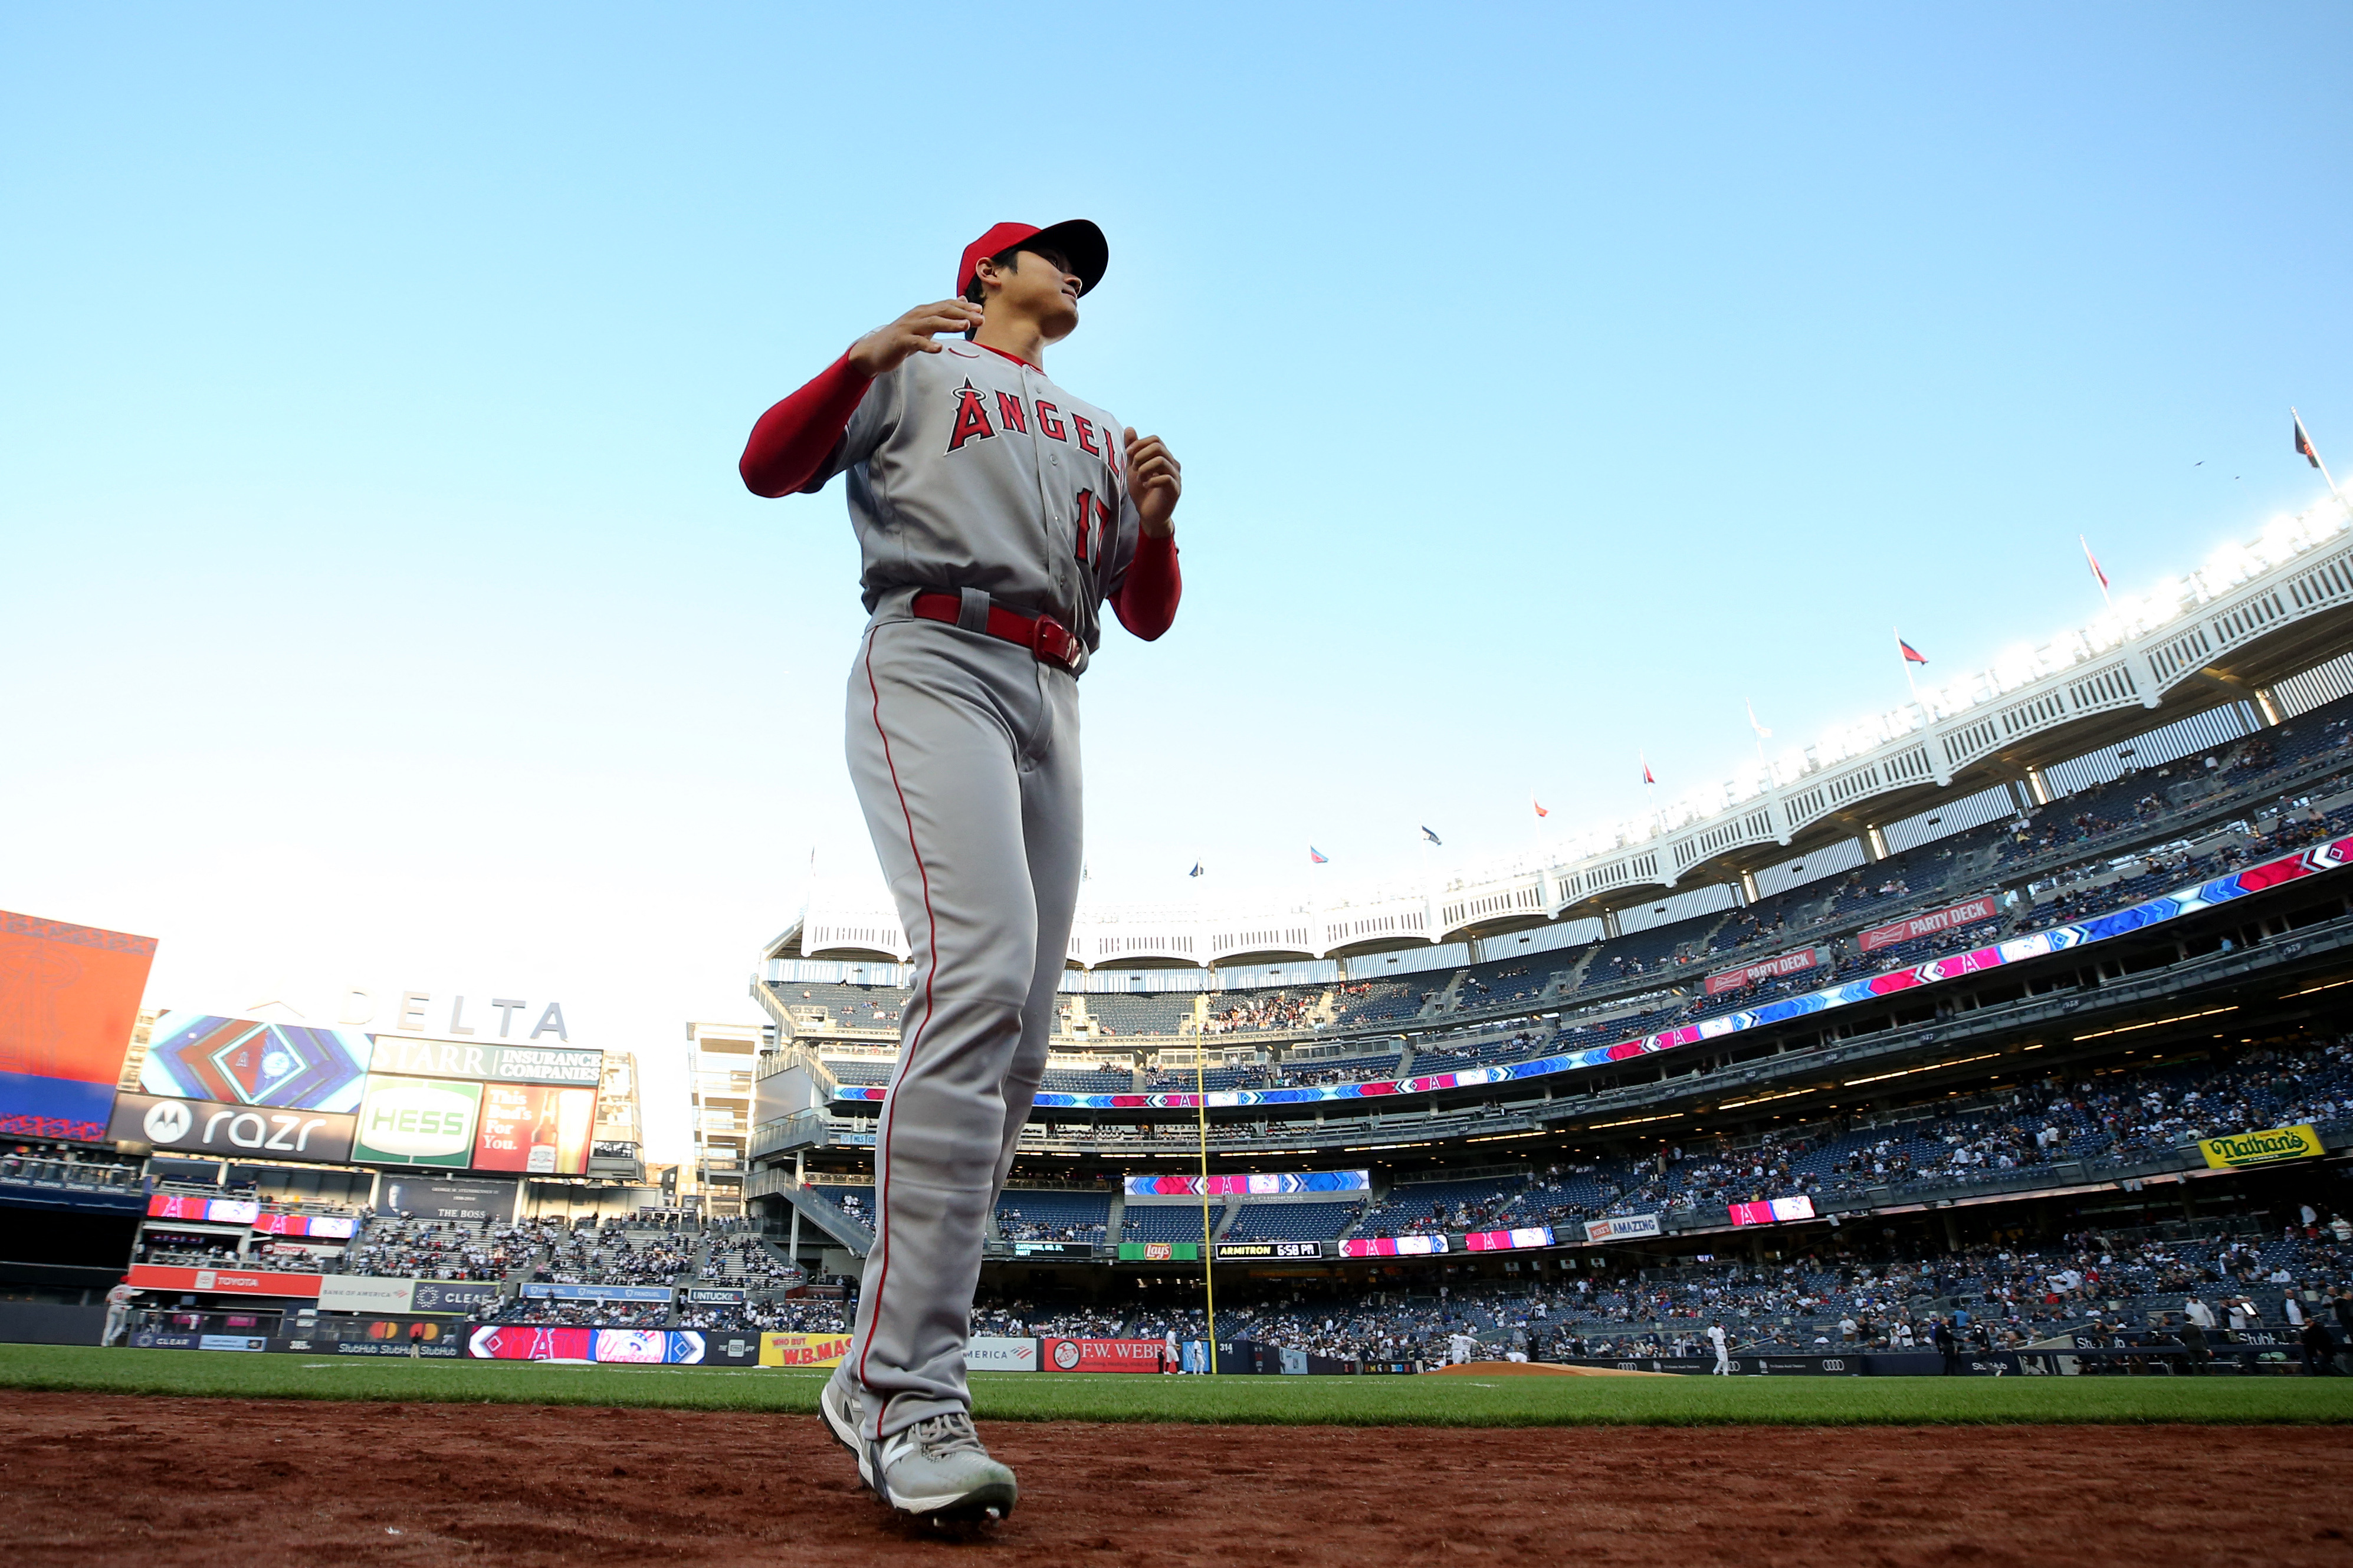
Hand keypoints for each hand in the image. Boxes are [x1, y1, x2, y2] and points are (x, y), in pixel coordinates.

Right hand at [846, 299, 985, 377]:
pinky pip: (916, 343)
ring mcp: (908, 328)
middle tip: (980, 319)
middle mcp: (917, 315)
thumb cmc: (902, 338)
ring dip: (949, 324)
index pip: (947, 305)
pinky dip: (927, 345)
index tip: (981, 310)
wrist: (874, 351)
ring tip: (964, 326)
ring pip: (931, 323)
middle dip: (962, 314)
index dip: (964, 307)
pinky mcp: (901, 342)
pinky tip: (939, 349)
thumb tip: (961, 300)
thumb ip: (942, 314)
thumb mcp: (923, 324)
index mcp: (924, 311)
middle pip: (942, 311)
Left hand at [1124, 428, 1181, 537]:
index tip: (1128, 454)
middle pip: (1158, 447)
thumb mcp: (1133, 468)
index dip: (1140, 444)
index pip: (1155, 440)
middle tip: (1134, 468)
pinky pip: (1166, 478)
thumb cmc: (1142, 491)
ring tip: (1140, 478)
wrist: (1148, 514)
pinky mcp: (1175, 490)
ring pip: (1161, 461)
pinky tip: (1146, 486)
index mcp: (1164, 457)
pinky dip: (1151, 481)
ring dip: (1145, 469)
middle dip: (1141, 456)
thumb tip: (1130, 428)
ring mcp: (1176, 477)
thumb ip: (1133, 449)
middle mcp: (1173, 464)